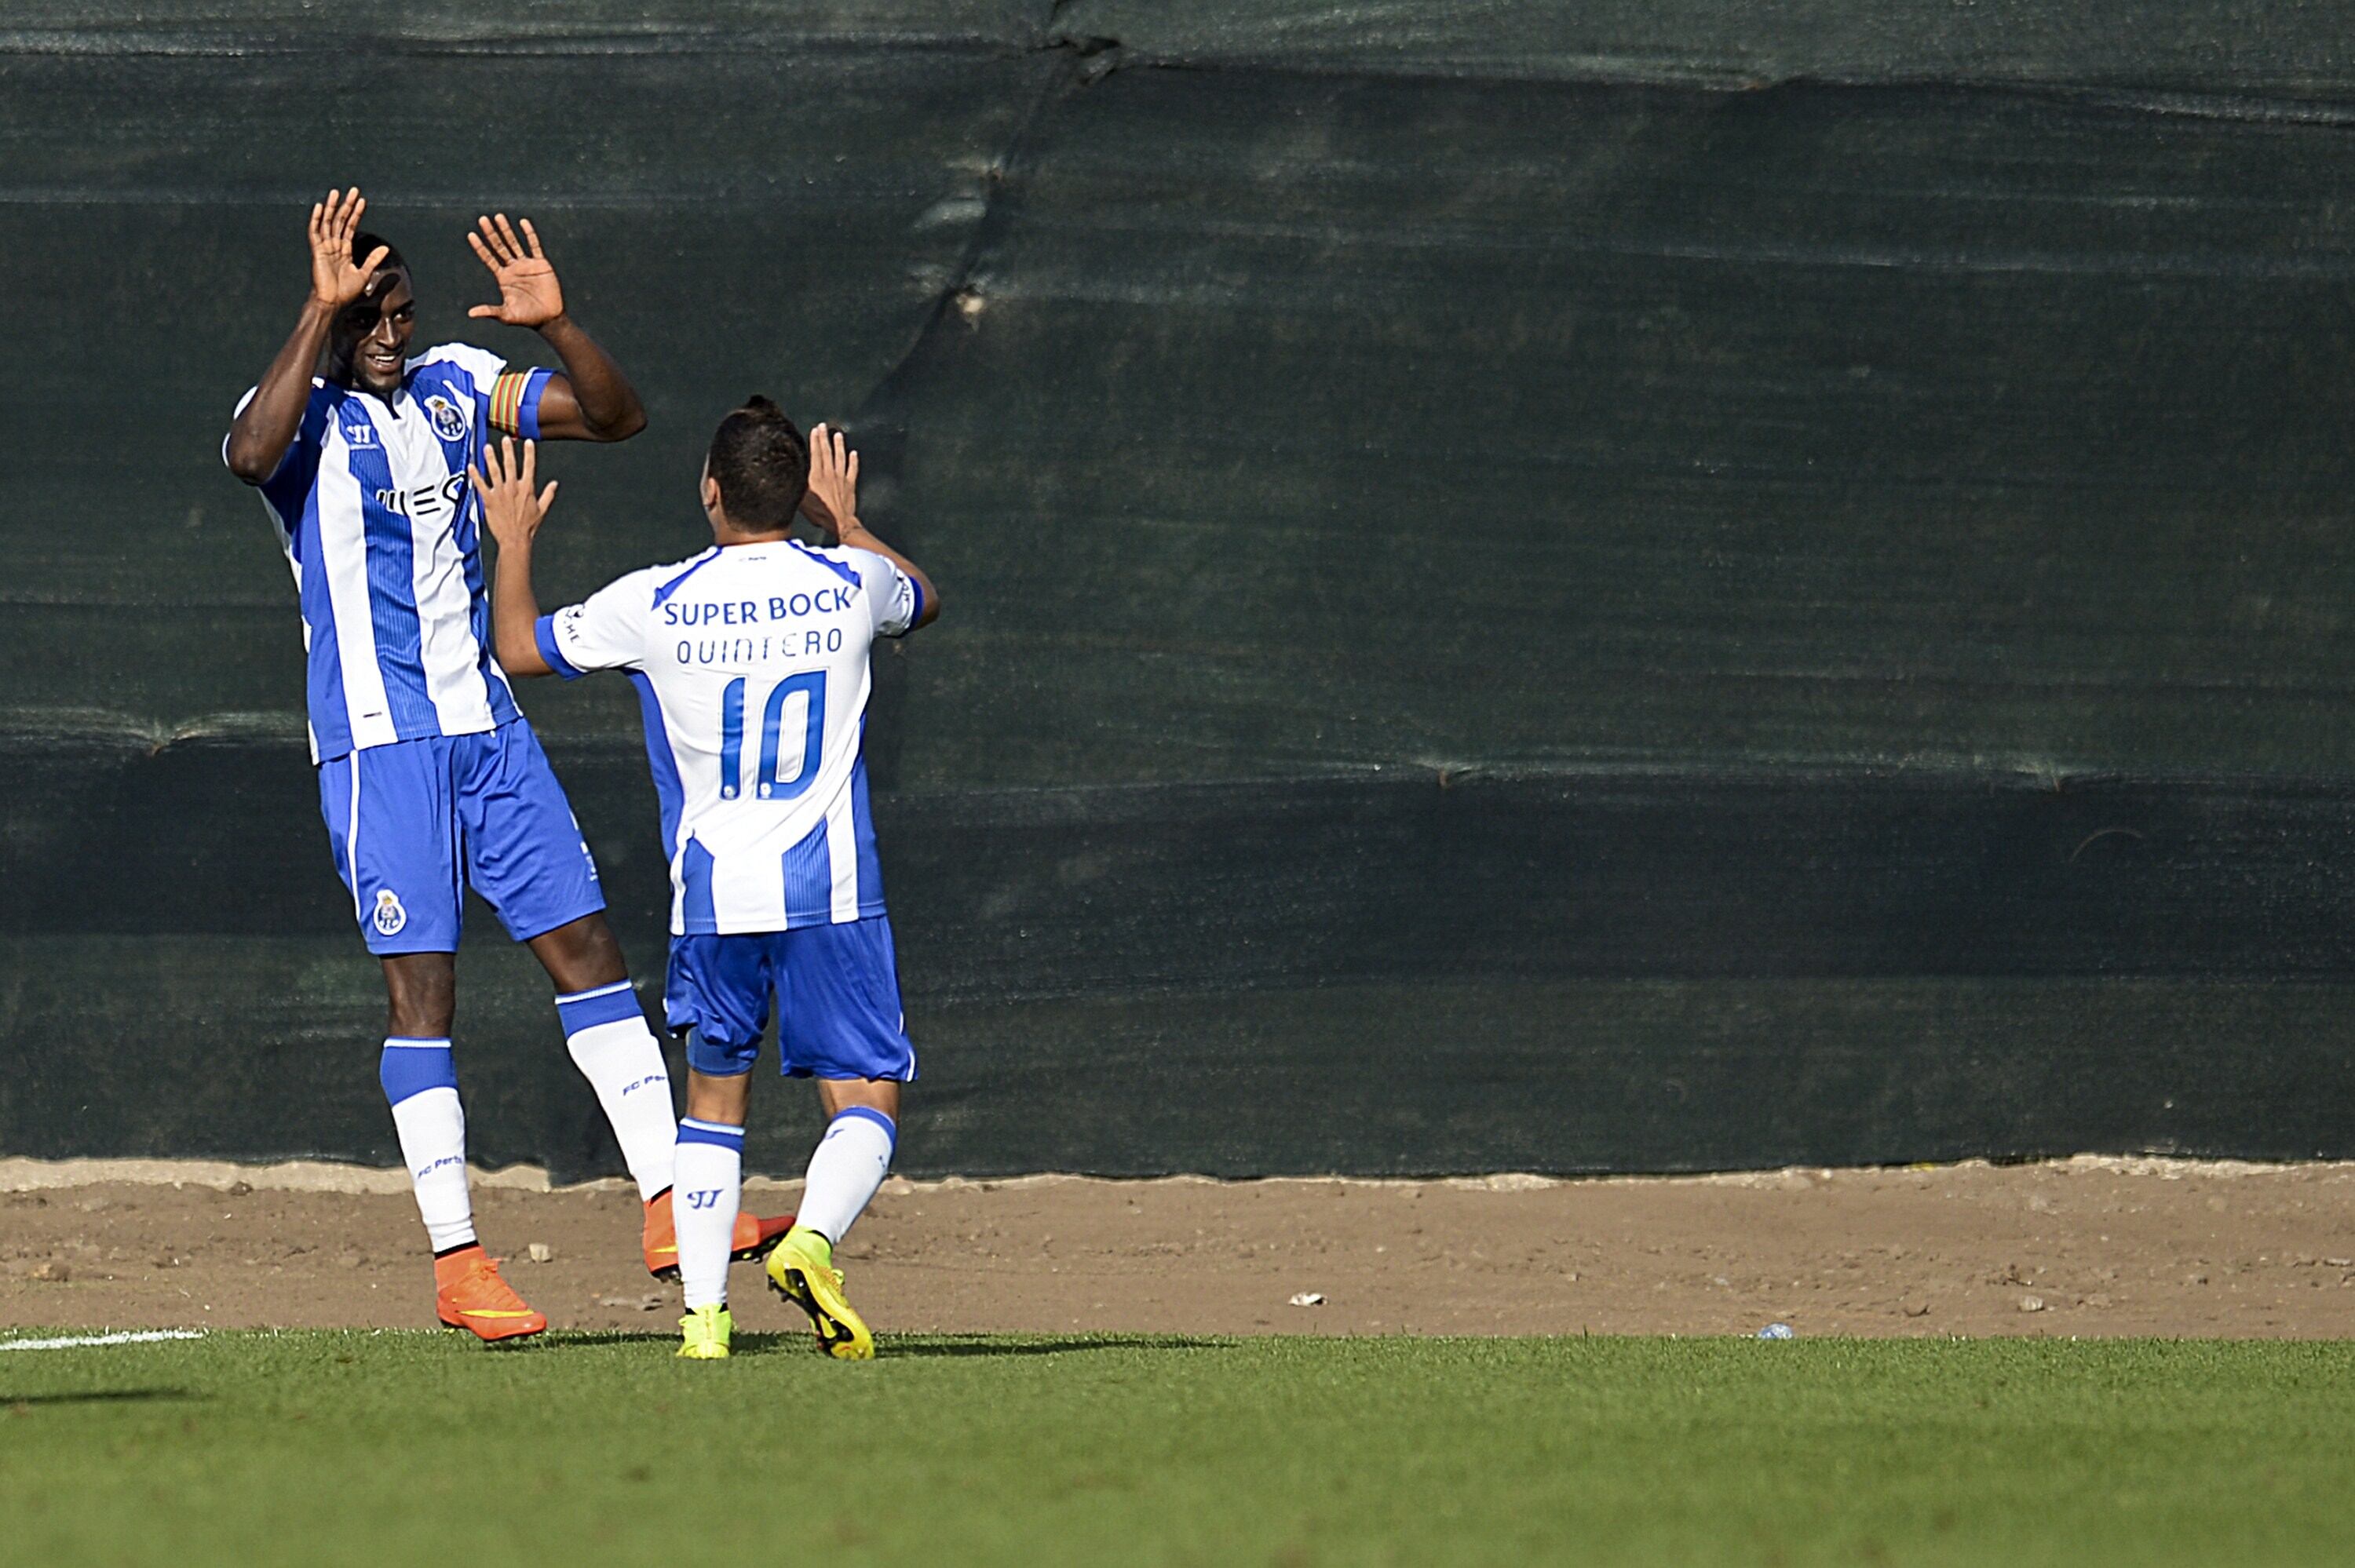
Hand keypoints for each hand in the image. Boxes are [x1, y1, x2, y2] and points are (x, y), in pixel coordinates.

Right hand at [308, 188, 389, 308]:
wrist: (333, 302)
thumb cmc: (345, 292)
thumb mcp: (364, 273)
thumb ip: (373, 260)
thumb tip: (385, 248)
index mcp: (344, 250)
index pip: (351, 227)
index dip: (356, 214)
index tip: (362, 201)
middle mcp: (334, 246)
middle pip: (340, 221)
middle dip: (347, 205)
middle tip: (353, 190)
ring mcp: (325, 247)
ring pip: (328, 223)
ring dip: (333, 208)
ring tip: (337, 192)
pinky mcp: (317, 251)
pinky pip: (315, 232)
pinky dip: (317, 220)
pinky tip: (320, 207)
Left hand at [466, 213, 565, 328]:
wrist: (549, 318)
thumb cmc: (527, 318)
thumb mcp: (506, 315)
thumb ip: (490, 311)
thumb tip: (470, 313)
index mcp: (503, 278)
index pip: (488, 258)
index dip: (480, 247)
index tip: (471, 234)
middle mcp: (513, 268)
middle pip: (499, 247)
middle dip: (490, 233)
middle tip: (482, 219)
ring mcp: (526, 265)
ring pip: (514, 243)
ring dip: (506, 230)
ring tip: (498, 216)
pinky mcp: (540, 264)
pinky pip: (534, 246)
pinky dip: (529, 234)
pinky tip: (523, 222)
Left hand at [469, 437, 558, 550]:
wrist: (515, 539)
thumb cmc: (528, 526)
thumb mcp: (542, 510)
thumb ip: (548, 495)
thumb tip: (554, 484)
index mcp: (527, 489)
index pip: (529, 467)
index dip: (529, 453)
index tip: (527, 442)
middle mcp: (513, 488)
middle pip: (510, 465)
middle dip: (508, 451)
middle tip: (505, 439)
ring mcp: (500, 493)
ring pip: (494, 471)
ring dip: (490, 458)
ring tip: (487, 448)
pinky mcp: (489, 500)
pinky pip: (481, 485)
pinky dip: (475, 476)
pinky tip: (471, 467)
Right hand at [798, 422, 859, 540]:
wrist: (840, 522)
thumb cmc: (819, 514)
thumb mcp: (802, 500)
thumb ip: (799, 486)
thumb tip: (792, 474)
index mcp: (816, 476)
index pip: (816, 454)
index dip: (815, 441)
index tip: (815, 430)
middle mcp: (829, 474)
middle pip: (827, 452)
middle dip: (825, 438)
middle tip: (823, 426)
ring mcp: (841, 478)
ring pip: (840, 457)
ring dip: (839, 445)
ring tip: (838, 434)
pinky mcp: (850, 485)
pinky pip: (852, 469)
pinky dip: (853, 461)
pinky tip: (854, 453)